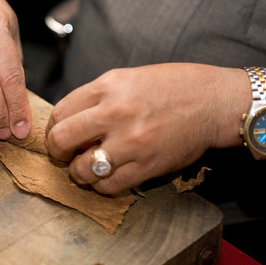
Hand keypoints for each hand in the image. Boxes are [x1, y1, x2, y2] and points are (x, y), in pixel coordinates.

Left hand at [45, 63, 247, 193]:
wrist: (211, 102)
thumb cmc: (170, 86)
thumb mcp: (126, 78)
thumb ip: (96, 97)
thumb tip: (71, 120)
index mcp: (107, 87)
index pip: (59, 113)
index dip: (53, 128)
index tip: (59, 134)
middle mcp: (114, 113)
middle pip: (61, 140)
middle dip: (57, 151)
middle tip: (66, 154)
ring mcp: (130, 142)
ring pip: (81, 169)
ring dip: (79, 172)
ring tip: (87, 167)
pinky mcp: (146, 166)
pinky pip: (108, 186)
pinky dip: (101, 185)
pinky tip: (107, 176)